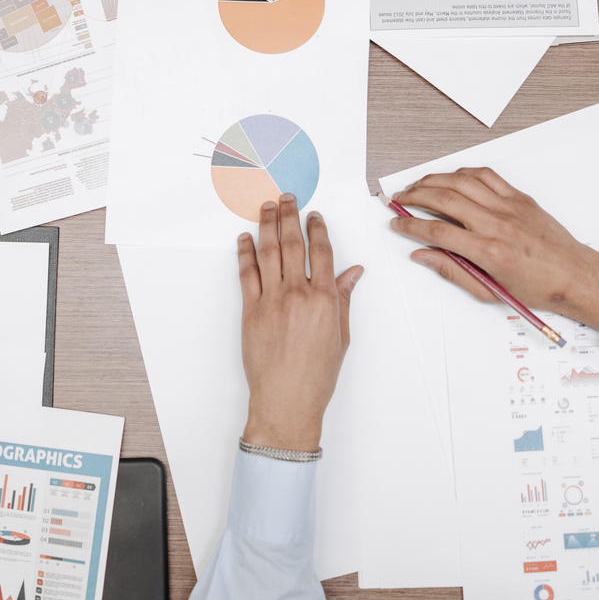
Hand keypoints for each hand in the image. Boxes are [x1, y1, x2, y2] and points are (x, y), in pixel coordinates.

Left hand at [237, 193, 362, 451]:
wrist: (286, 401)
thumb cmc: (317, 375)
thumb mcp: (341, 336)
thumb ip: (344, 299)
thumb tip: (353, 272)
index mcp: (326, 300)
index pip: (322, 252)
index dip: (317, 229)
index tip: (314, 215)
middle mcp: (299, 295)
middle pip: (293, 244)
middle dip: (290, 216)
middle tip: (287, 198)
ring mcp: (272, 301)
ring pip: (269, 253)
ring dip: (267, 225)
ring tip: (266, 207)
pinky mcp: (250, 311)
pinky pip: (247, 274)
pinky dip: (245, 253)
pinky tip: (245, 239)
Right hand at [389, 168, 598, 332]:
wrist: (575, 276)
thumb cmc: (538, 288)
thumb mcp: (489, 291)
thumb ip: (451, 271)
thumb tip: (423, 256)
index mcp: (489, 252)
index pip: (437, 232)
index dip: (410, 226)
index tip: (396, 224)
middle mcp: (498, 225)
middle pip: (444, 199)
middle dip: (414, 196)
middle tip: (398, 199)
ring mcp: (510, 207)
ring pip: (462, 181)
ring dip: (434, 180)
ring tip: (417, 186)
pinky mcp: (520, 198)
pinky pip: (486, 175)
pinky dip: (463, 173)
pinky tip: (450, 178)